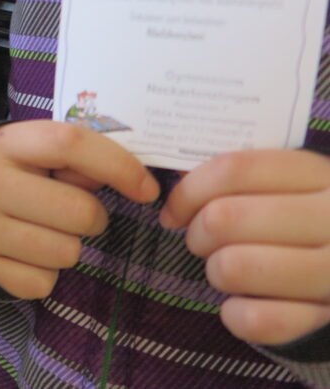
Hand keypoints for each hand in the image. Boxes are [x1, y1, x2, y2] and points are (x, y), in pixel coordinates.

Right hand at [0, 120, 159, 298]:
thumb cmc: (10, 169)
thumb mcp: (34, 149)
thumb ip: (78, 158)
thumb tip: (130, 182)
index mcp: (7, 145)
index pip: (71, 145)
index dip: (118, 166)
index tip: (146, 189)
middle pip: (79, 212)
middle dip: (93, 216)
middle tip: (77, 212)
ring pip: (66, 253)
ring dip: (69, 246)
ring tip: (47, 230)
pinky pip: (41, 283)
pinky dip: (44, 273)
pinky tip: (27, 253)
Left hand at [161, 149, 329, 345]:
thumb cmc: (310, 222)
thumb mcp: (293, 187)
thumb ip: (241, 182)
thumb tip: (175, 209)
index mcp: (319, 174)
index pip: (233, 170)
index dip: (188, 192)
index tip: (175, 213)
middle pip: (223, 218)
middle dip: (198, 236)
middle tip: (207, 245)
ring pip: (234, 267)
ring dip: (217, 272)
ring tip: (231, 271)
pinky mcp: (329, 315)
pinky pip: (256, 319)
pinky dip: (236, 315)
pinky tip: (244, 306)